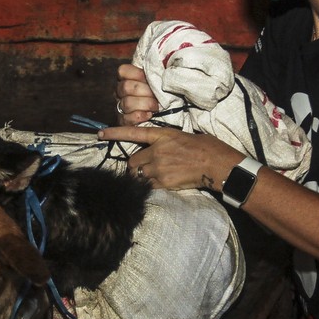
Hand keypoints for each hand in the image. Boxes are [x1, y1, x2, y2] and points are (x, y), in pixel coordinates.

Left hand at [98, 124, 243, 192]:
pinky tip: (159, 184)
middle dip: (134, 166)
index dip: (115, 133)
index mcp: (163, 135)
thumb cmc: (207, 147)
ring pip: (138, 174)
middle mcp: (157, 151)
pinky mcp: (164, 182)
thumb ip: (167, 141)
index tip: (101, 133)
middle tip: (141, 168)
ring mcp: (159, 167)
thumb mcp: (184, 136)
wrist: (217, 165)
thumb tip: (161, 146)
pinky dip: (149, 186)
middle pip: (132, 160)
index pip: (133, 132)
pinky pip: (148, 186)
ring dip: (140, 177)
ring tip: (150, 177)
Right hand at [114, 63, 158, 125]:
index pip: (122, 71)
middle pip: (126, 87)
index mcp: (126, 79)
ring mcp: (120, 107)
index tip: (150, 79)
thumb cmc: (159, 96)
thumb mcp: (158, 82)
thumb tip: (164, 66)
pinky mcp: (123, 121)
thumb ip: (156, 73)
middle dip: (145, 91)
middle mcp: (119, 92)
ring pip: (127, 103)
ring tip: (156, 107)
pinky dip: (141, 116)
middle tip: (156, 96)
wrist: (162, 118)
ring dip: (145, 104)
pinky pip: (128, 118)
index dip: (137, 74)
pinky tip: (149, 115)